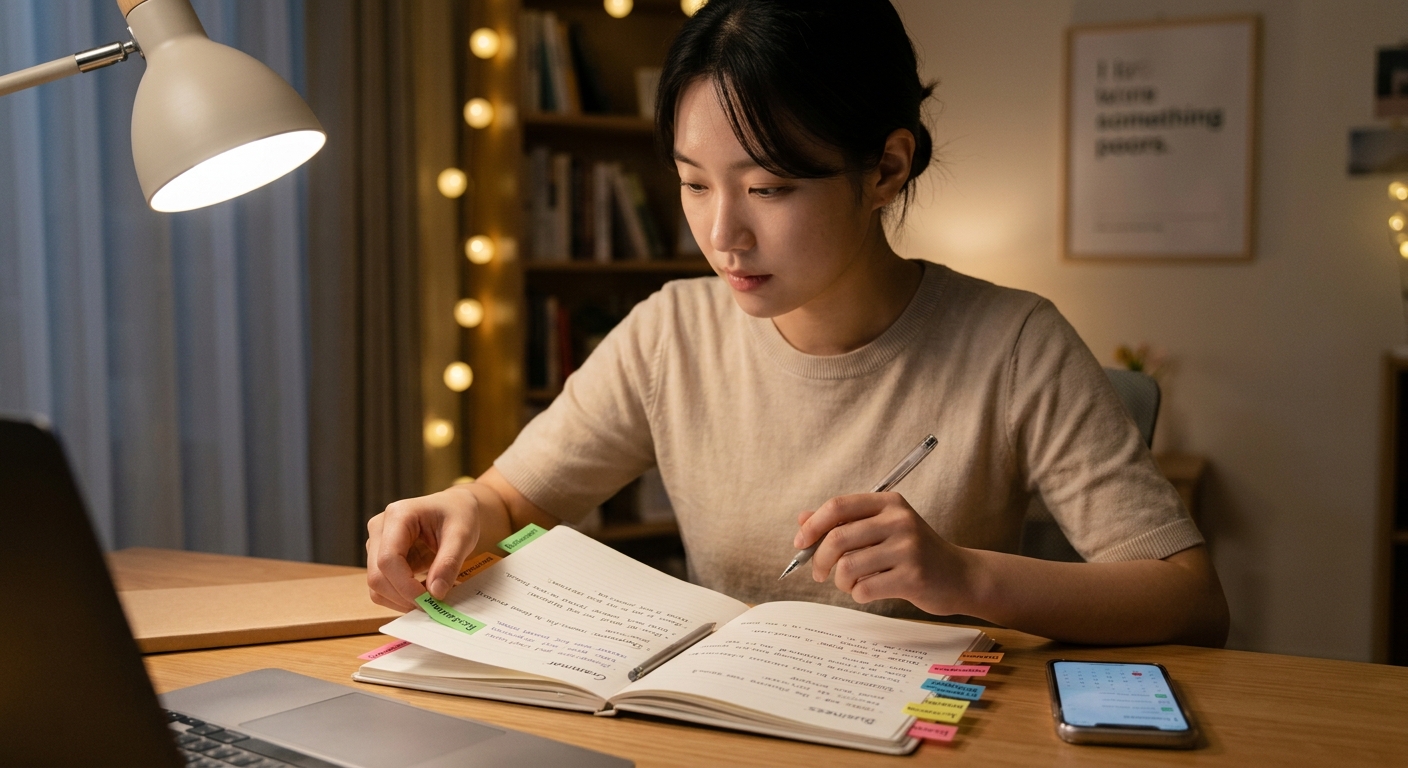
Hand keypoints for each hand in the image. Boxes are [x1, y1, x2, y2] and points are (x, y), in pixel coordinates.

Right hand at [366, 485, 482, 611]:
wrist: (455, 508)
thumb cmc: (459, 515)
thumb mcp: (463, 535)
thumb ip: (449, 563)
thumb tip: (436, 593)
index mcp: (398, 515)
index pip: (388, 559)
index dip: (406, 586)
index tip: (430, 600)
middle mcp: (380, 528)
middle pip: (377, 575)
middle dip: (404, 597)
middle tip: (432, 606)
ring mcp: (377, 544)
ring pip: (376, 586)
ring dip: (401, 601)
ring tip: (431, 600)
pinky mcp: (380, 558)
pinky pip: (383, 587)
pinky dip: (400, 598)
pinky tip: (423, 594)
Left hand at [795, 492, 971, 615]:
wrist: (960, 576)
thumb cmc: (914, 553)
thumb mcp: (883, 528)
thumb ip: (845, 522)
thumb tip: (802, 519)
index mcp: (889, 503)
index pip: (838, 506)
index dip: (813, 525)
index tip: (801, 544)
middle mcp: (899, 521)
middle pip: (838, 538)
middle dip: (820, 560)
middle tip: (819, 573)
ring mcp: (908, 548)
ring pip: (848, 566)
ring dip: (841, 581)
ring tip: (851, 584)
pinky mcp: (913, 577)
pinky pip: (865, 588)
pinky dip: (858, 594)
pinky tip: (869, 591)